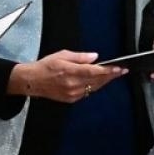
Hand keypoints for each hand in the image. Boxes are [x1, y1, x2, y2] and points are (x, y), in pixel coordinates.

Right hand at [9, 50, 126, 103]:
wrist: (32, 81)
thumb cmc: (45, 66)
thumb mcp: (62, 55)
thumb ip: (80, 57)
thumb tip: (94, 57)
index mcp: (70, 71)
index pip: (94, 72)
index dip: (108, 71)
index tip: (119, 68)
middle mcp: (72, 84)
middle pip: (97, 80)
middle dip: (111, 75)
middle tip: (122, 70)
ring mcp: (72, 93)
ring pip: (94, 87)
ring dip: (104, 81)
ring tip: (113, 74)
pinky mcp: (71, 99)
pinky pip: (87, 92)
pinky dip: (94, 86)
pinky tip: (98, 81)